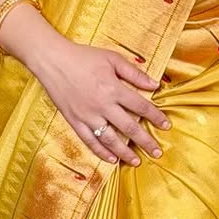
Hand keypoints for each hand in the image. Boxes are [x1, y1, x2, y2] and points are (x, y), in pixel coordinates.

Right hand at [34, 37, 169, 165]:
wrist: (52, 60)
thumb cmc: (83, 57)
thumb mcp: (112, 59)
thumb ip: (134, 73)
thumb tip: (155, 84)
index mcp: (113, 89)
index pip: (140, 106)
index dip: (156, 117)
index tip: (166, 126)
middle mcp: (102, 105)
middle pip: (129, 127)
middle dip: (145, 141)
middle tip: (156, 152)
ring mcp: (87, 116)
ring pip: (110, 139)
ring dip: (125, 152)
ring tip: (136, 161)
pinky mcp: (74, 121)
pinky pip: (89, 141)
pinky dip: (101, 152)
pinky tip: (112, 159)